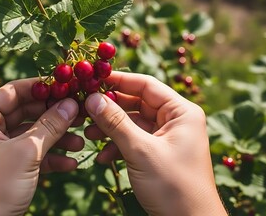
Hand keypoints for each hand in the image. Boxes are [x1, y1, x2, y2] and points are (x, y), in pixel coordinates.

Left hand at [0, 78, 83, 215]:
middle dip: (54, 116)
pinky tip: (71, 164)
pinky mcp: (7, 170)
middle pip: (26, 113)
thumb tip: (71, 104)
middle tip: (80, 114)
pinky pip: (31, 156)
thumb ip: (49, 126)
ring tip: (81, 143)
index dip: (40, 88)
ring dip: (57, 139)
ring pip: (32, 136)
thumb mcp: (25, 153)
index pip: (13, 91)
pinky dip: (50, 159)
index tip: (67, 87)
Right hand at [84, 72, 226, 215]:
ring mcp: (166, 138)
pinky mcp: (157, 153)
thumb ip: (115, 123)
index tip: (93, 79)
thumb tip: (92, 98)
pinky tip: (101, 157)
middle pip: (137, 104)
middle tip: (84, 109)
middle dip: (110, 109)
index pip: (146, 85)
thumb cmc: (174, 186)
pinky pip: (134, 141)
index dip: (119, 81)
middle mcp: (175, 120)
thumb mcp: (141, 151)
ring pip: (132, 123)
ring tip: (88, 135)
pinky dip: (117, 147)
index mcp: (181, 112)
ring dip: (110, 129)